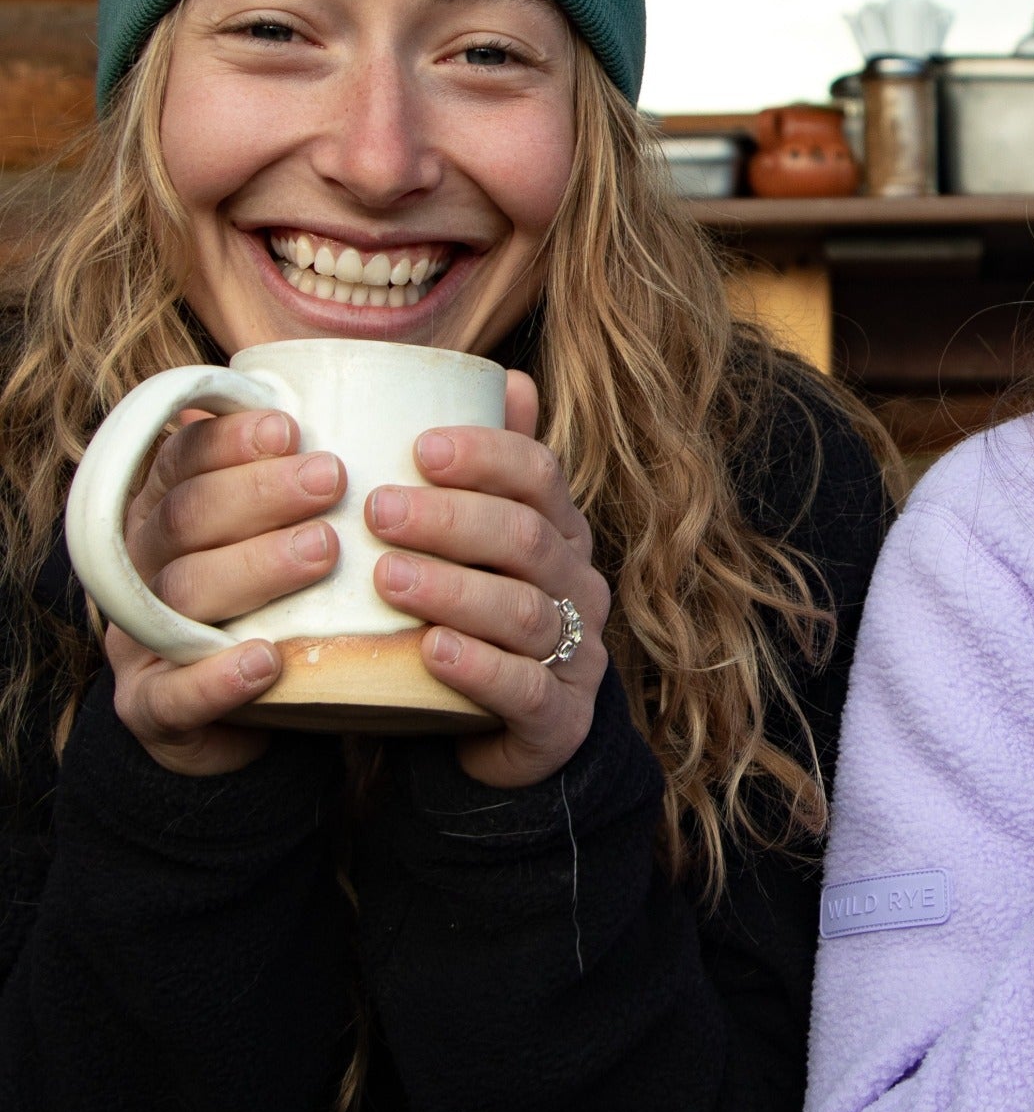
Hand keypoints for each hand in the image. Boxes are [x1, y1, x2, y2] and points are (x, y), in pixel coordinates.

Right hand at [110, 407, 345, 775]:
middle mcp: (145, 562)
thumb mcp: (305, 525)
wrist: (263, 708)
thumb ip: (333, 470)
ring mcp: (141, 635)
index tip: (292, 425)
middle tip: (332, 478)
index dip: (231, 439)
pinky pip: (172, 692)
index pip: (184, 458)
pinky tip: (265, 660)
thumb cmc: (292, 596)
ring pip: (184, 591)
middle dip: (258, 492)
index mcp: (169, 508)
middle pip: (186, 515)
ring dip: (255, 566)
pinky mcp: (151, 705)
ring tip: (325, 549)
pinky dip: (216, 678)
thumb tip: (432, 397)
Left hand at [366, 371, 610, 788]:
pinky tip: (429, 650)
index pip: (540, 476)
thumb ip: (489, 471)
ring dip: (453, 588)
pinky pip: (525, 688)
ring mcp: (576, 652)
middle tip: (377, 510)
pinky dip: (478, 666)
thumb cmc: (475, 619)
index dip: (485, 455)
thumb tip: (511, 378)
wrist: (501, 733)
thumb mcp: (481, 544)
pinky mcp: (559, 717)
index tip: (417, 447)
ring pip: (524, 611)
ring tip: (386, 576)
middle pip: (527, 537)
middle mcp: (577, 585)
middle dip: (452, 518)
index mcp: (560, 532)